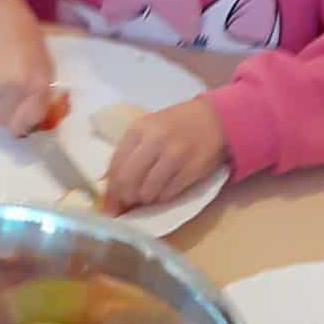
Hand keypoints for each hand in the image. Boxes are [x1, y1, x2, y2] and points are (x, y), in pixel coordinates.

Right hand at [0, 0, 53, 136]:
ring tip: (1, 84)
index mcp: (38, 86)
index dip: (22, 124)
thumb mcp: (45, 70)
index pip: (25, 124)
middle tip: (10, 101)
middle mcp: (15, 89)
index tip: (22, 119)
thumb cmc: (30, 45)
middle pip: (3, 123)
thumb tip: (32, 124)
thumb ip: (41, 98)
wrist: (3, 21)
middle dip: (7, 116)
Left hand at [104, 96, 224, 213]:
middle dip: (124, 197)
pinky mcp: (191, 169)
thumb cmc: (176, 125)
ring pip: (147, 191)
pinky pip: (167, 194)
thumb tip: (109, 185)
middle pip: (128, 180)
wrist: (215, 119)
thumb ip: (129, 152)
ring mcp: (174, 155)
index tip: (108, 203)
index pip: (115, 165)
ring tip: (148, 194)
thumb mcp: (149, 128)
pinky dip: (161, 198)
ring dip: (144, 199)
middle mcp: (155, 141)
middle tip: (127, 204)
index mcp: (139, 129)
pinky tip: (163, 191)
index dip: (110, 188)